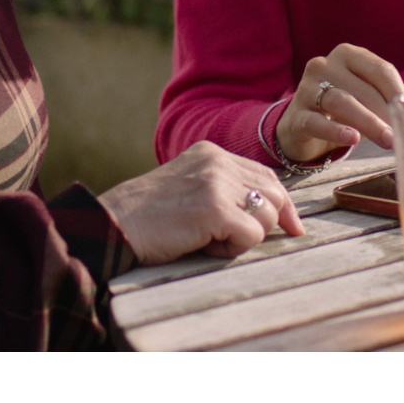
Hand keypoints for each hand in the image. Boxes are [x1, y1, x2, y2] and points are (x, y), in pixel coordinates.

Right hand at [98, 141, 303, 265]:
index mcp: (211, 153)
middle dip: (274, 222)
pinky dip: (232, 249)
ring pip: (266, 216)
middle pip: (275, 192)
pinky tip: (204, 245)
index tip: (292, 227)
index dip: (282, 204)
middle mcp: (218, 161)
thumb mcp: (188, 187)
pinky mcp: (214, 208)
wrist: (112, 225)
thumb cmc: (146, 218)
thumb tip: (265, 211)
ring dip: (243, 238)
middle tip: (251, 239)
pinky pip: (250, 235)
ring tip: (209, 240)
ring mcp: (216, 182)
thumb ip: (221, 189)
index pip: (265, 175)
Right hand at [274, 44, 403, 162]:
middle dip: (388, 113)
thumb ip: (395, 97)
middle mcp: (325, 65)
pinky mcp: (295, 114)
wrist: (303, 125)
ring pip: (341, 102)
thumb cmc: (344, 107)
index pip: (380, 70)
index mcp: (347, 54)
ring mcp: (307, 88)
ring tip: (387, 140)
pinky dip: (335, 130)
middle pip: (363, 88)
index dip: (401, 95)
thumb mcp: (370, 98)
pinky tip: (352, 139)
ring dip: (369, 122)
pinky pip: (316, 121)